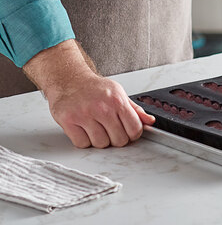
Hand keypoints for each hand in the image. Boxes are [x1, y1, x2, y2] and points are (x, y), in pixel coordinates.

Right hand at [23, 40, 154, 147]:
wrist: (70, 81)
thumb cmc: (95, 88)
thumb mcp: (119, 94)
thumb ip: (135, 110)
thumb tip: (150, 121)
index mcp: (117, 100)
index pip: (134, 129)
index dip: (133, 134)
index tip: (128, 132)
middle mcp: (102, 107)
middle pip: (119, 140)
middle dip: (117, 138)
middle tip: (111, 129)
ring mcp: (84, 115)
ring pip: (101, 144)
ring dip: (100, 140)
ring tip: (97, 127)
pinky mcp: (68, 121)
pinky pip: (82, 144)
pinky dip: (84, 140)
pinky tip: (85, 129)